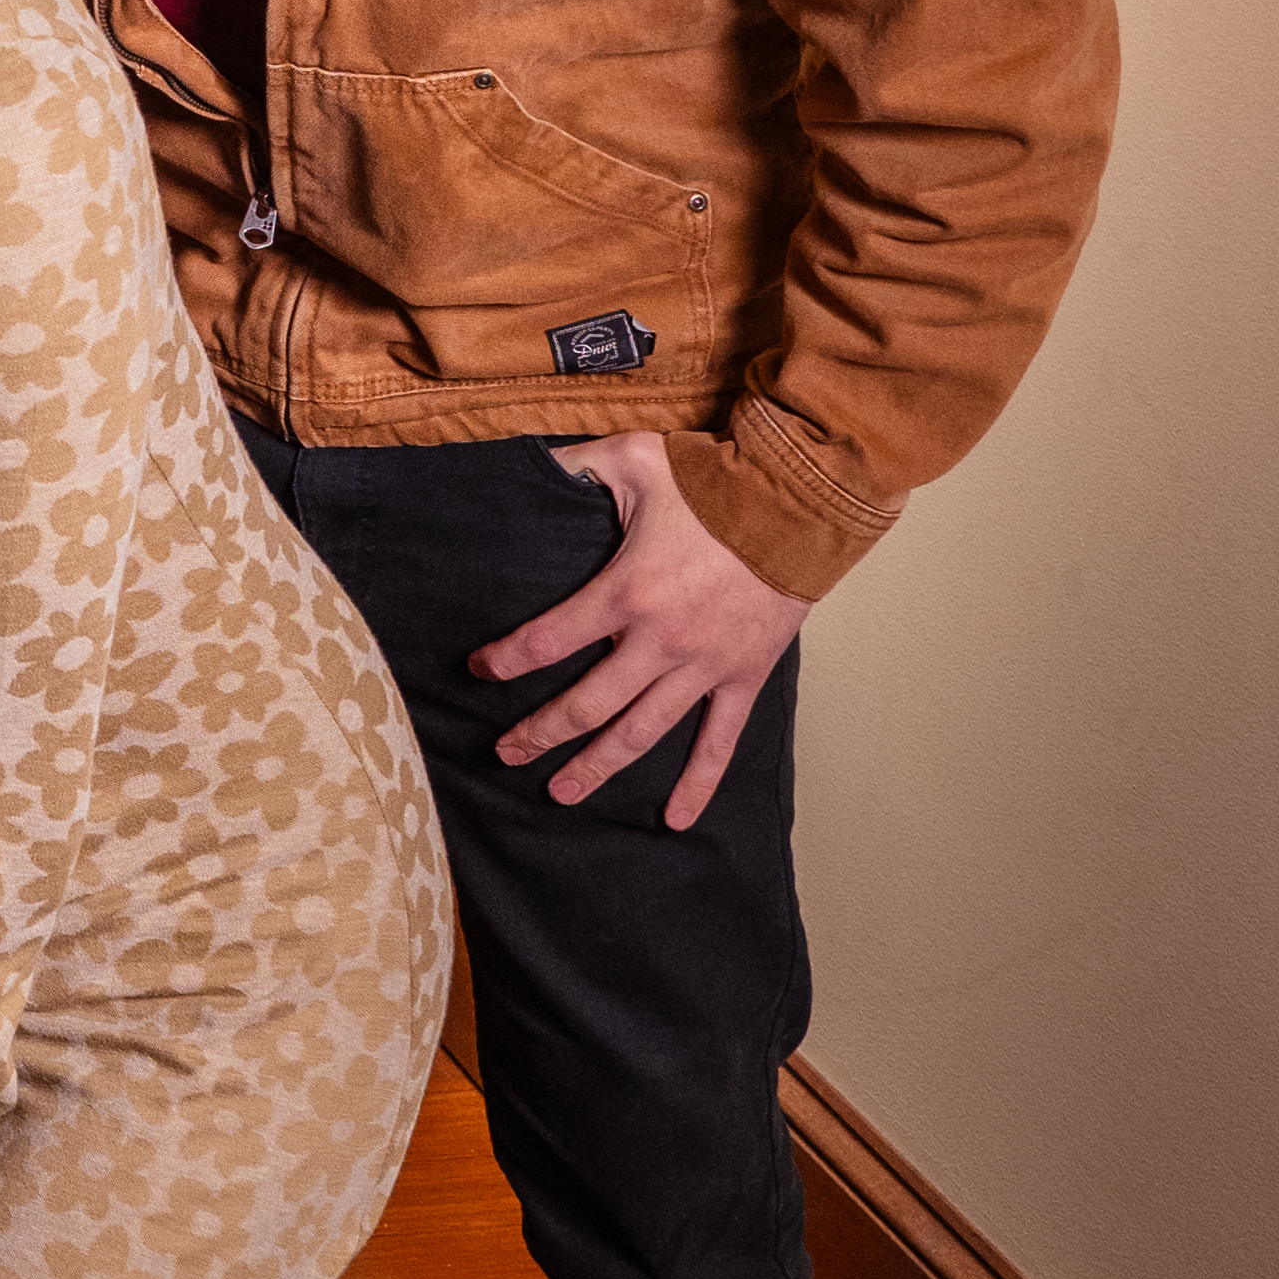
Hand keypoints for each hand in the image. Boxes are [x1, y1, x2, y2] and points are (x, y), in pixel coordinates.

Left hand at [476, 429, 812, 828]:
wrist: (799, 504)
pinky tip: (675, 820)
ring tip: (560, 793)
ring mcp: (704, 666)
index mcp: (625, 592)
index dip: (506, 660)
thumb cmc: (714, 481)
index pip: (547, 640)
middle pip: (588, 704)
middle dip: (540, 733)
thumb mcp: (632, 458)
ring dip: (598, 766)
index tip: (479, 671)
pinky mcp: (744, 677)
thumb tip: (530, 462)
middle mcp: (661, 641)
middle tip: (504, 753)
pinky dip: (697, 783)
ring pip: (641, 732)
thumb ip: (575, 464)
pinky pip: (719, 742)